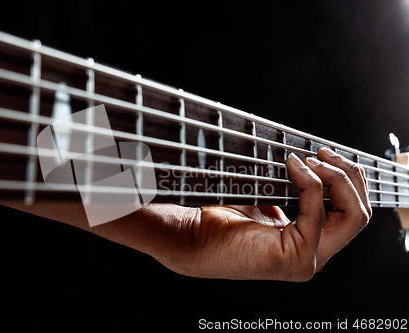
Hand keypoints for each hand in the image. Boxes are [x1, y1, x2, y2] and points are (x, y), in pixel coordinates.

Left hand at [163, 148, 371, 280]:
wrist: (192, 237)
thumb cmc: (223, 217)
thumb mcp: (269, 199)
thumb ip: (296, 190)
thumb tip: (314, 159)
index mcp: (309, 242)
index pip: (352, 212)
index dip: (346, 179)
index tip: (323, 153)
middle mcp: (314, 255)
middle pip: (359, 214)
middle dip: (348, 176)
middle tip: (323, 153)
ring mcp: (307, 260)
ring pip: (351, 215)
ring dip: (334, 178)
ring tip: (309, 160)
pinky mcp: (295, 259)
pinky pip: (316, 213)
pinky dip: (310, 184)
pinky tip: (292, 167)